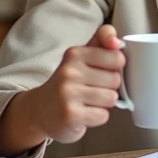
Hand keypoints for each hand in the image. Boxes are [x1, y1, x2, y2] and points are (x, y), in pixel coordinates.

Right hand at [27, 24, 125, 144]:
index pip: (117, 58)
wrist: (41, 111)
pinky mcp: (71, 115)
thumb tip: (117, 41)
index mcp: (75, 54)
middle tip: (92, 89)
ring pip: (111, 98)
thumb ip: (102, 40)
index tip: (102, 71)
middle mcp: (70, 72)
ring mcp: (69, 94)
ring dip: (104, 104)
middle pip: (115, 80)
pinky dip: (98, 117)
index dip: (115, 68)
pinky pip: (103, 116)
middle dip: (109, 87)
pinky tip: (84, 113)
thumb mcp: (82, 56)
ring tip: (88, 102)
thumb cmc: (69, 82)